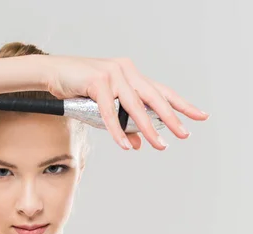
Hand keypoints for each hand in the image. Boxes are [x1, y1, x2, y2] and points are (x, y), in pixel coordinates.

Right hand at [41, 55, 209, 150]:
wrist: (52, 73)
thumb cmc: (77, 89)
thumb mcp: (103, 109)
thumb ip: (122, 124)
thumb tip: (137, 144)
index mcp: (131, 74)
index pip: (161, 91)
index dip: (182, 104)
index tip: (200, 116)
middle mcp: (126, 70)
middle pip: (154, 97)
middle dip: (171, 118)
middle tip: (184, 134)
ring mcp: (113, 74)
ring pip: (134, 106)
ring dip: (147, 128)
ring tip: (159, 145)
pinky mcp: (97, 80)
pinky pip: (109, 111)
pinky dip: (117, 130)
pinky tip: (124, 144)